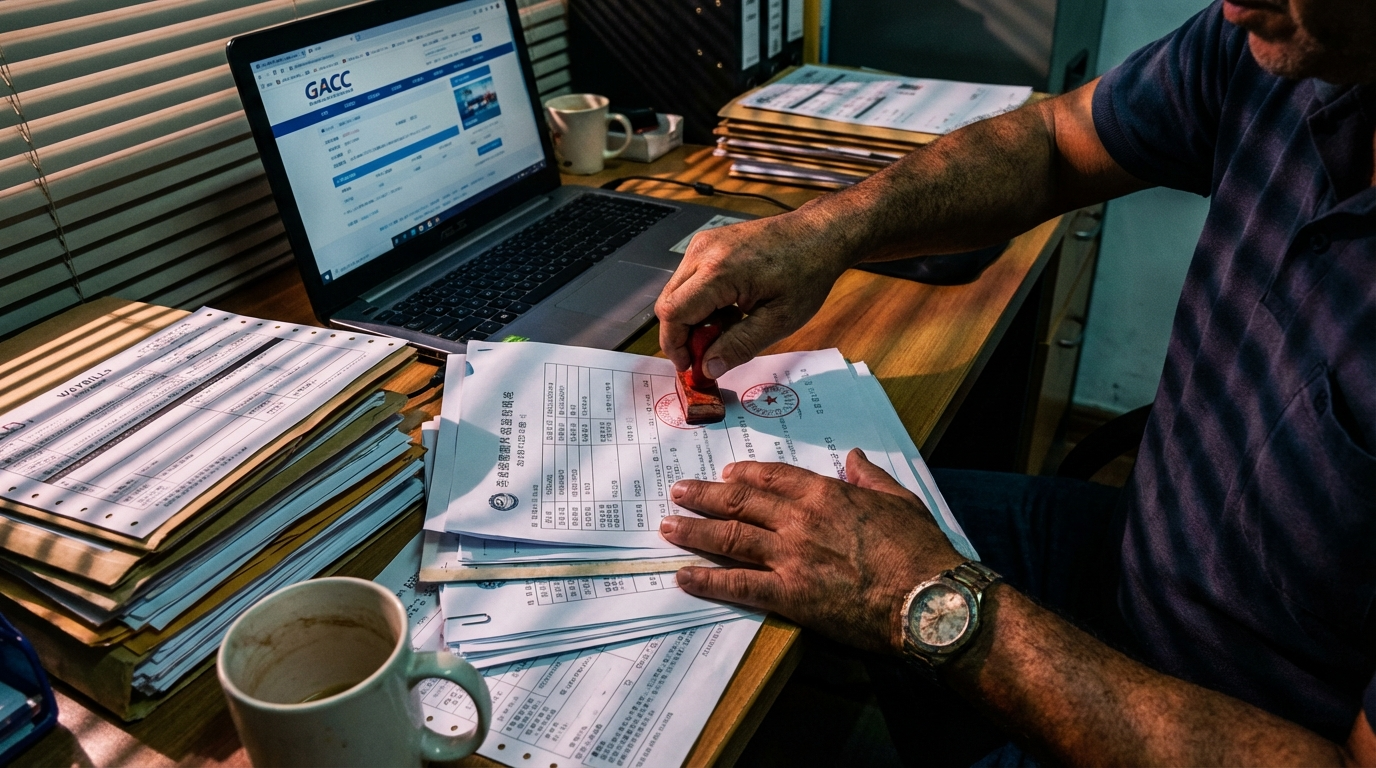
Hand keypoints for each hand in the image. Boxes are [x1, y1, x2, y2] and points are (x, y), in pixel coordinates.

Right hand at [655, 210, 854, 376]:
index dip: (675, 345)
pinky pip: (689, 280)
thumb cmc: (806, 272)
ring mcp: (703, 244)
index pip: (672, 313)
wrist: (819, 234)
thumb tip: (709, 368)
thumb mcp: (778, 320)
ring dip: (694, 319)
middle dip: (683, 335)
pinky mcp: (708, 243)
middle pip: (668, 303)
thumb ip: (739, 346)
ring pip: (676, 293)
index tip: (690, 366)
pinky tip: (730, 309)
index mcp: (719, 271)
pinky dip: (700, 302)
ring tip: (729, 327)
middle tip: (709, 354)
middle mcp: (703, 252)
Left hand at [659, 448, 964, 654]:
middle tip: (679, 492)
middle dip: (705, 496)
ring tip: (667, 527)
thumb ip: (870, 477)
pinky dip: (707, 580)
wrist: (927, 598)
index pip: (774, 477)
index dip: (745, 474)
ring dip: (694, 531)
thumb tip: (853, 458)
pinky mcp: (790, 595)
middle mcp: (800, 520)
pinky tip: (684, 576)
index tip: (726, 472)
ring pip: (730, 537)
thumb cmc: (920, 551)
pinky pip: (738, 585)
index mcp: (826, 494)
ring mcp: (791, 556)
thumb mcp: (900, 500)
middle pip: (741, 502)